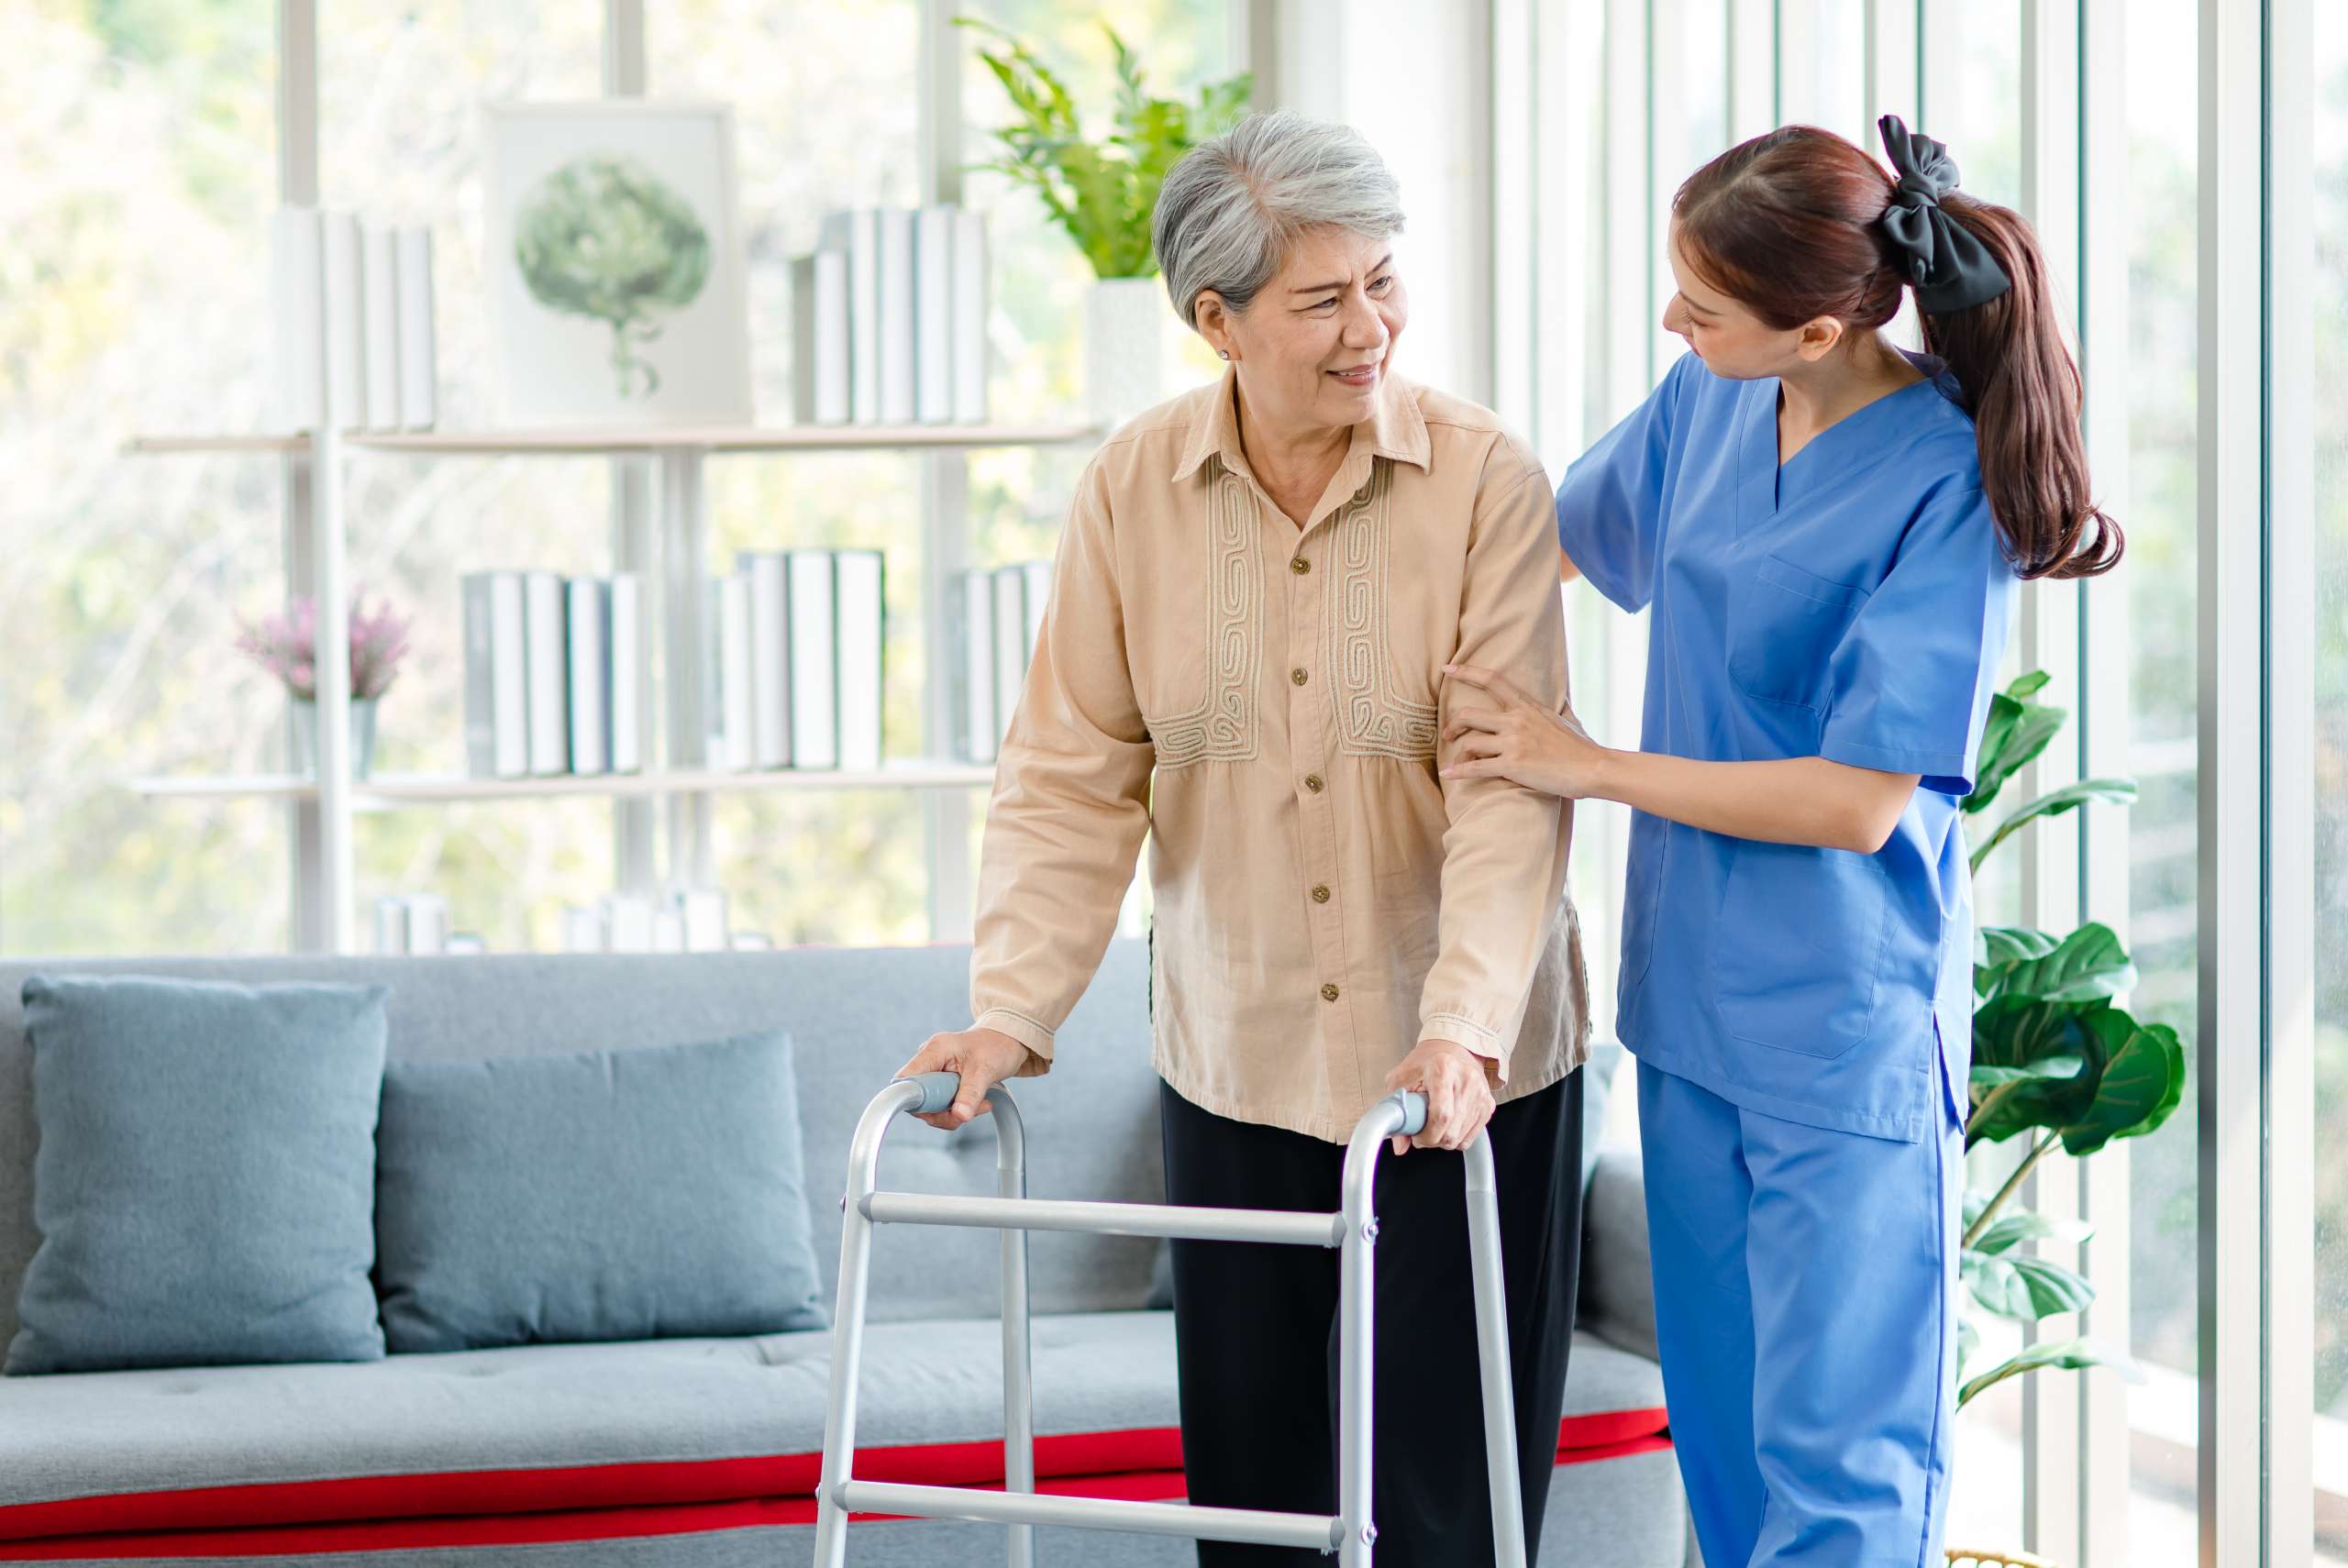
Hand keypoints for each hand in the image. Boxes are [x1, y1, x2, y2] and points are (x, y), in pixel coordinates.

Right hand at [892, 1027, 1035, 1130]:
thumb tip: (960, 1115)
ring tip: (980, 1104)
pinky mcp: (943, 1084)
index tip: (936, 1110)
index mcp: (934, 1050)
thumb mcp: (986, 1070)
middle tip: (966, 1110)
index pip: (907, 1079)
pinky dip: (959, 1110)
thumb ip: (971, 1093)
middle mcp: (930, 1061)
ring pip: (930, 1107)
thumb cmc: (997, 1046)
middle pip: (918, 1098)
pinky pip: (942, 1106)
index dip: (914, 1098)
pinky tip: (978, 1103)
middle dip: (942, 1111)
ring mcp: (936, 1073)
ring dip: (954, 1113)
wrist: (1009, 1042)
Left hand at [1382, 1038, 1498, 1156]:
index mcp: (1443, 1067)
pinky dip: (1456, 1138)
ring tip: (1433, 1125)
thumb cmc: (1424, 1064)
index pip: (1441, 1114)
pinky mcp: (1488, 1104)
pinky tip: (1447, 1124)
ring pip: (1460, 1138)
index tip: (1416, 1137)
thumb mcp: (1400, 1079)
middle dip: (1432, 1141)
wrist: (1451, 1049)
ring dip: (1443, 1140)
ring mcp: (1481, 1093)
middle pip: (1451, 1131)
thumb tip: (1400, 1146)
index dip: (1427, 1134)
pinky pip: (1471, 1137)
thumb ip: (1395, 1111)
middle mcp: (1466, 1079)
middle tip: (1421, 1133)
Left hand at [1438, 662, 1610, 800]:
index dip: (1466, 672)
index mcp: (1526, 706)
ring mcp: (1513, 742)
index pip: (1492, 681)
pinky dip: (1458, 772)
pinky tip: (1449, 775)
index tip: (1447, 669)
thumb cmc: (1580, 747)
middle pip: (1469, 714)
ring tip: (1458, 762)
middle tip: (1448, 735)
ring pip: (1469, 743)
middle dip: (1453, 725)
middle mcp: (1516, 720)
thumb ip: (1550, 707)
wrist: (1592, 768)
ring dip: (1459, 754)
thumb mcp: (1563, 718)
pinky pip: (1476, 768)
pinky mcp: (1512, 765)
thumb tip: (1555, 697)